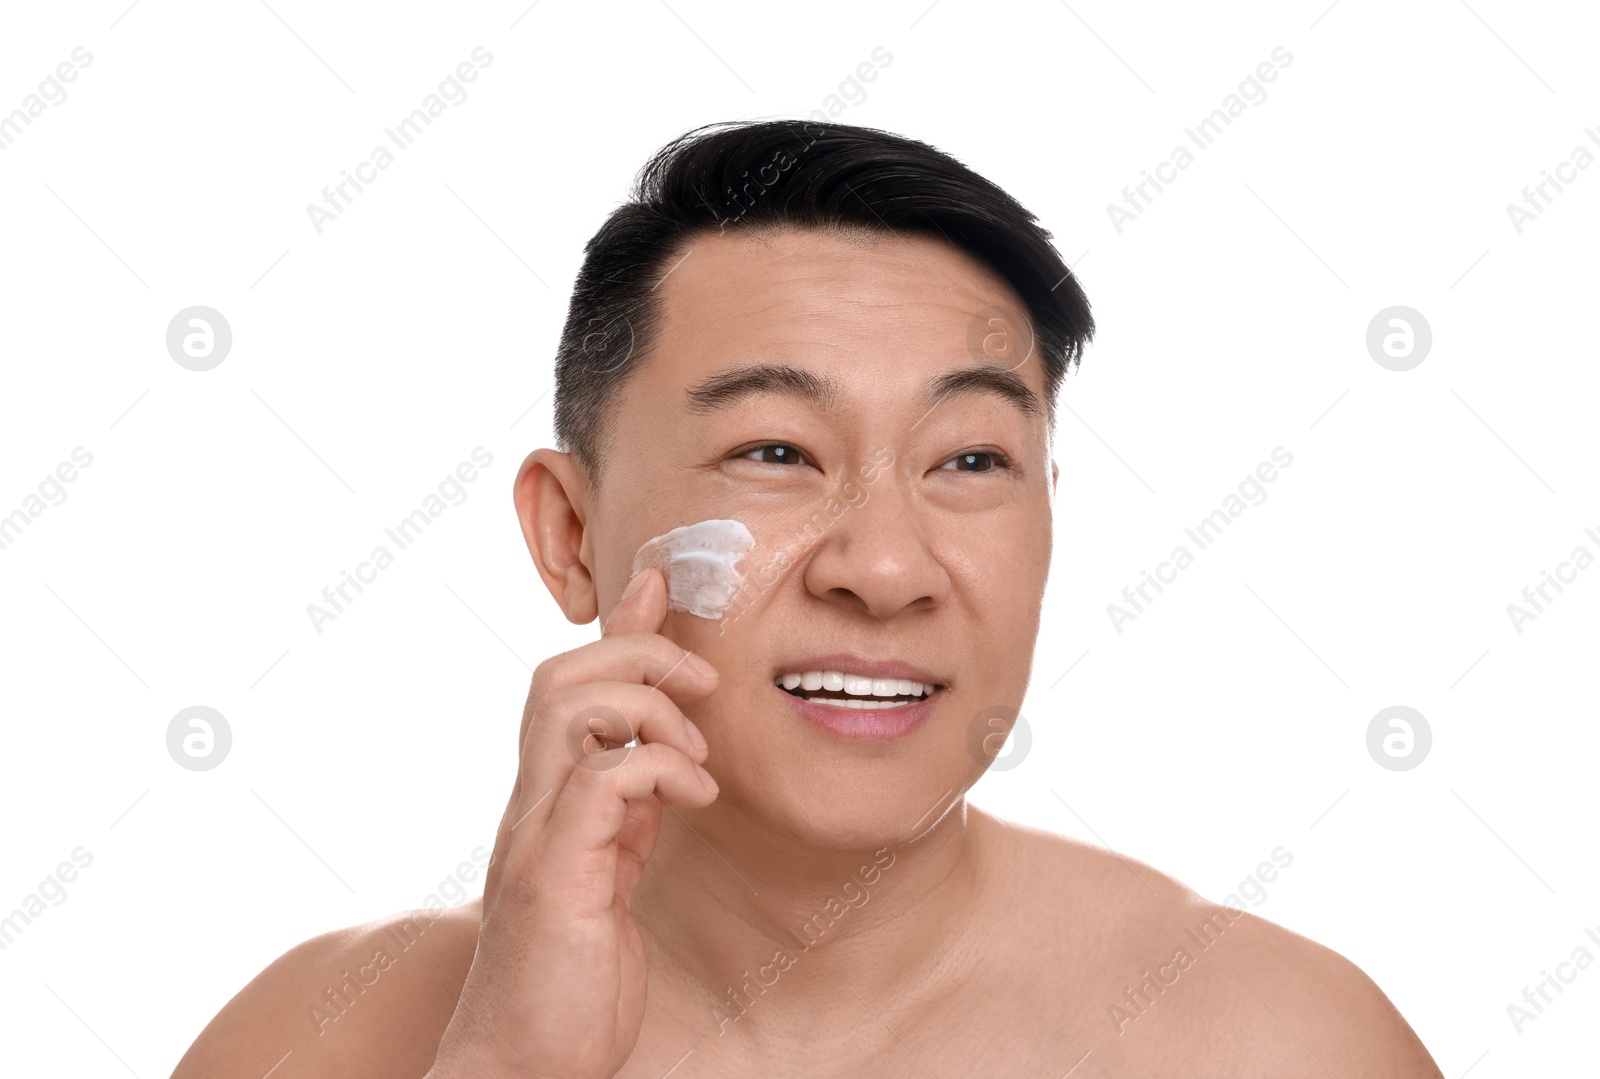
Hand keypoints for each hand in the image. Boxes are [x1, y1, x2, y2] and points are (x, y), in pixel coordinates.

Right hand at [427, 568, 719, 1078]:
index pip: (569, 686)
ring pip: (568, 707)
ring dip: (649, 706)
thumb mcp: (612, 874)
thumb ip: (628, 812)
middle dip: (634, 650)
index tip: (661, 582)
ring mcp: (536, 836)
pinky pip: (603, 779)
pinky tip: (699, 797)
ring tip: (700, 753)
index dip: (617, 628)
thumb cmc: (570, 978)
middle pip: (557, 674)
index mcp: (548, 802)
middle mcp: (531, 806)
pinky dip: (661, 768)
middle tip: (701, 678)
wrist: (526, 1066)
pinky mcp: (554, 875)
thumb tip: (663, 761)